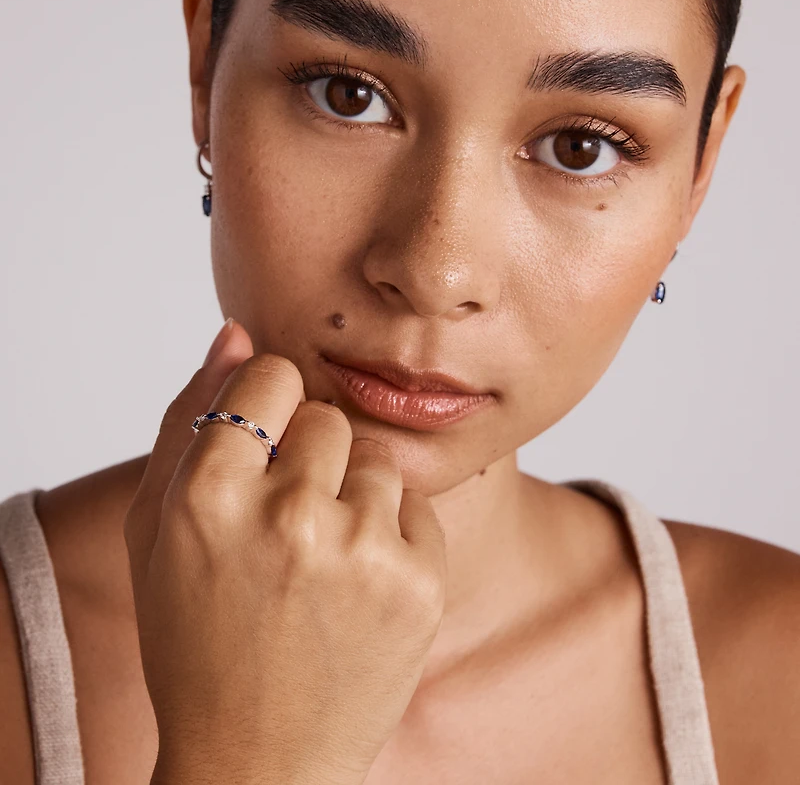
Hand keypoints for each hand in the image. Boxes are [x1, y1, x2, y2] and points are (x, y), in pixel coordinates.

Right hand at [124, 318, 446, 784]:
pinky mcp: (419, 582)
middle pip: (329, 415)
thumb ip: (189, 418)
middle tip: (289, 523)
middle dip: (310, 456)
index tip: (267, 445)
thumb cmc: (196, 641)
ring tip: (322, 563)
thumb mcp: (156, 532)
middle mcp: (288, 514)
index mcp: (209, 495)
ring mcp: (360, 550)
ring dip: (352, 497)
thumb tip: (236, 333)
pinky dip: (390, 536)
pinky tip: (358, 590)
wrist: (257, 762)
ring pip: (375, 460)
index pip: (273, 374)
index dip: (270, 408)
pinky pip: (415, 507)